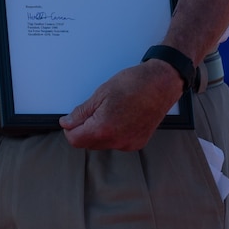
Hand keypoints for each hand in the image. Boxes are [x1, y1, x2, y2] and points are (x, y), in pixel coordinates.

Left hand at [60, 60, 184, 150]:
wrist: (161, 84)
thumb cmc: (134, 84)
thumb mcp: (101, 94)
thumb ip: (82, 113)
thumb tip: (68, 122)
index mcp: (104, 129)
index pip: (75, 140)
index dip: (69, 129)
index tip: (70, 119)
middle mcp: (117, 141)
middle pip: (88, 144)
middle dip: (83, 130)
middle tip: (89, 111)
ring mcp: (129, 144)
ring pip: (103, 144)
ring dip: (98, 132)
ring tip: (107, 111)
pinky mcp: (138, 143)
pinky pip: (117, 143)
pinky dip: (112, 133)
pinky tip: (118, 117)